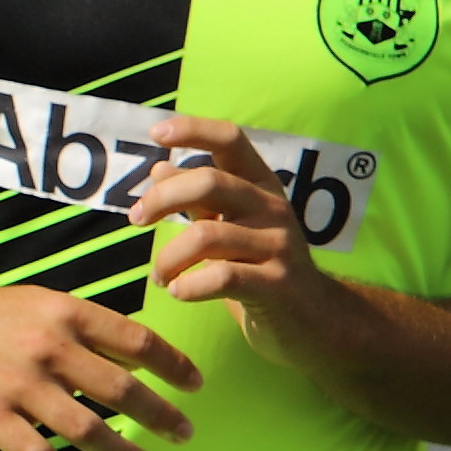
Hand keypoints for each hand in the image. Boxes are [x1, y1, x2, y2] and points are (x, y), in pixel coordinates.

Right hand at [0, 276, 200, 450]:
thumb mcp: (44, 305)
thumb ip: (89, 330)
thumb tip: (140, 359)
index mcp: (66, 315)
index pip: (136, 341)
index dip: (173, 365)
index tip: (195, 386)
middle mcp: (48, 348)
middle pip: (121, 390)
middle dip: (161, 416)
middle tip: (184, 434)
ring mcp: (19, 386)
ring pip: (86, 430)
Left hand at [131, 116, 341, 352]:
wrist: (314, 321)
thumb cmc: (263, 268)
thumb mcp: (233, 226)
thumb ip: (199, 201)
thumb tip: (158, 167)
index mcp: (261, 185)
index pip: (230, 140)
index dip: (193, 129)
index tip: (155, 133)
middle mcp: (273, 207)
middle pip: (209, 182)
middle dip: (161, 199)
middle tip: (136, 220)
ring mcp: (279, 245)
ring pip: (206, 236)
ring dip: (168, 258)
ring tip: (160, 277)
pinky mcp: (277, 284)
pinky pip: (221, 277)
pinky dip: (188, 286)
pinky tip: (178, 292)